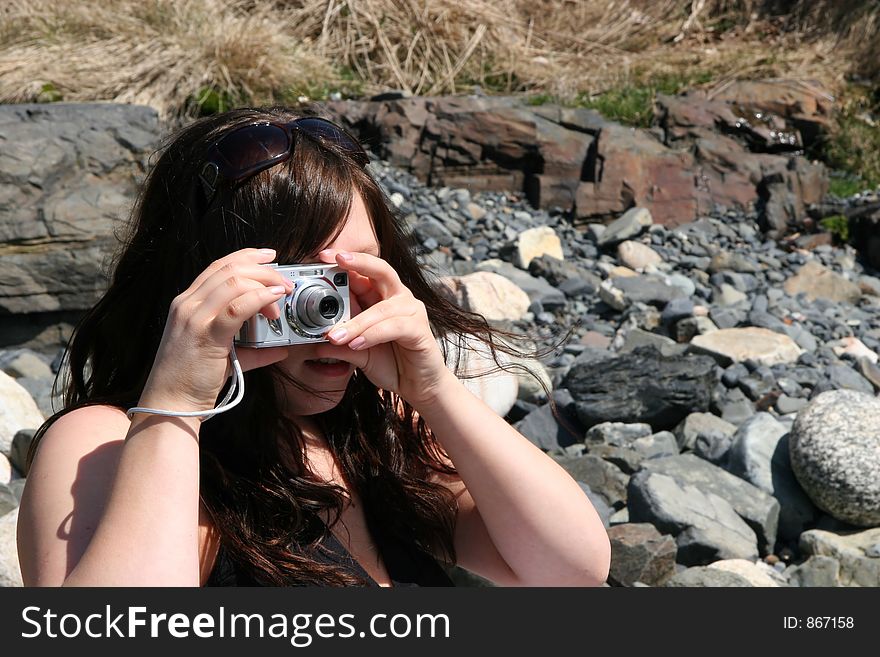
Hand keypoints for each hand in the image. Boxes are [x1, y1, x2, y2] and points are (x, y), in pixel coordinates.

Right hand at [138, 248, 293, 414]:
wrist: (169, 405)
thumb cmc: (191, 382)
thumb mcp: (221, 357)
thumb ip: (250, 349)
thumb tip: (280, 349)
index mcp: (186, 304)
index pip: (218, 266)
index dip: (246, 257)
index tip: (269, 258)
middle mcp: (187, 305)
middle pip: (229, 268)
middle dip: (263, 270)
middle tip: (284, 283)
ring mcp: (194, 317)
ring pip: (234, 281)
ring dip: (265, 284)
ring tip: (282, 296)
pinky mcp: (206, 334)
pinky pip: (236, 307)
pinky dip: (259, 298)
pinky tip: (274, 300)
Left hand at [318, 249, 454, 408]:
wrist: (417, 386)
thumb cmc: (392, 363)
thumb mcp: (357, 352)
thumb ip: (340, 344)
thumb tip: (313, 341)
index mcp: (381, 297)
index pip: (362, 274)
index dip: (344, 263)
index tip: (322, 256)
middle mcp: (398, 298)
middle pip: (380, 270)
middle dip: (358, 262)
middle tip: (335, 260)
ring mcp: (412, 311)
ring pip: (381, 309)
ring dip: (356, 323)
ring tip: (335, 336)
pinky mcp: (419, 329)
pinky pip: (394, 327)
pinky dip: (373, 335)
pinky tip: (358, 344)